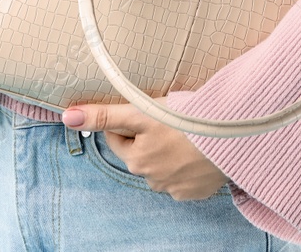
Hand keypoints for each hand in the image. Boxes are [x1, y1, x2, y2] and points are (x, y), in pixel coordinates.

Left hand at [60, 101, 229, 199]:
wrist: (232, 137)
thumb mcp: (140, 111)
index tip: (145, 108)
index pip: (118, 137)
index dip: (129, 119)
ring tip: (186, 132)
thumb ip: (104, 115)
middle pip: (140, 152)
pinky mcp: (198, 191)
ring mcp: (177, 189)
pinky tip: (197, 149)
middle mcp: (153, 181)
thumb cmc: (186, 121)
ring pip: (162, 165)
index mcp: (136, 161)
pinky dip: (187, 163)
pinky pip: (185, 176)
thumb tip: (68, 117)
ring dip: (168, 150)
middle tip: (169, 118)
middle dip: (149, 136)